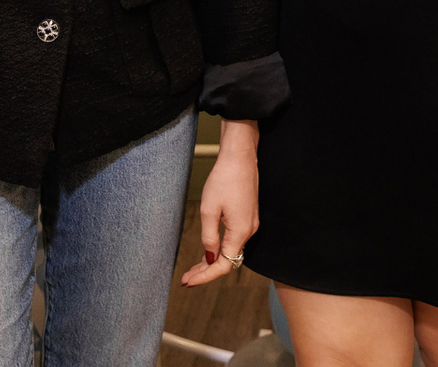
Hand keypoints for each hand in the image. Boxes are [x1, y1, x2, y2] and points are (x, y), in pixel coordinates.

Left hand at [181, 119, 258, 285]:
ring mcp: (250, 223)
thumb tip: (210, 258)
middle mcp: (249, 230)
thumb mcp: (209, 210)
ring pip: (231, 251)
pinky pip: (234, 240)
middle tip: (186, 278)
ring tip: (193, 268)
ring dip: (213, 261)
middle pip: (228, 261)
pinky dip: (220, 249)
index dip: (205, 276)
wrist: (240, 156)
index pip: (223, 265)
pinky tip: (207, 251)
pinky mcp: (248, 216)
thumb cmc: (224, 178)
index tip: (187, 281)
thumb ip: (209, 237)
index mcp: (240, 232)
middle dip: (207, 272)